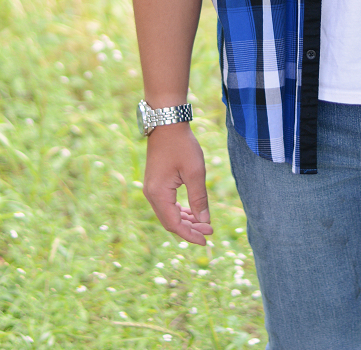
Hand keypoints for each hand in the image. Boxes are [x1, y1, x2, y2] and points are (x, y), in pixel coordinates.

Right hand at [143, 122, 212, 243]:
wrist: (167, 122)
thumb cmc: (182, 145)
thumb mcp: (195, 172)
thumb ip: (199, 198)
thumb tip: (205, 221)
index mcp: (158, 194)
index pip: (174, 224)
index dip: (190, 235)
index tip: (207, 239)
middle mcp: (151, 194)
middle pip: (169, 222)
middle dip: (190, 228)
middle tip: (209, 231)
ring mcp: (151, 188)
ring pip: (168, 214)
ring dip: (185, 220)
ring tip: (204, 223)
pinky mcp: (155, 183)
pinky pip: (166, 204)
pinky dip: (179, 210)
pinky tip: (192, 212)